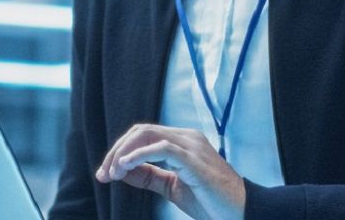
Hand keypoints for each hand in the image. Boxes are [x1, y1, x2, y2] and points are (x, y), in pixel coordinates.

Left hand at [94, 124, 246, 219]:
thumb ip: (149, 176)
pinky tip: (126, 167)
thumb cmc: (210, 201)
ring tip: (113, 172)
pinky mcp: (195, 160)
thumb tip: (122, 170)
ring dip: (124, 153)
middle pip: (141, 131)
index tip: (105, 174)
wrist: (240, 213)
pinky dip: (139, 155)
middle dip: (117, 151)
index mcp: (182, 142)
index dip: (119, 151)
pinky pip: (163, 148)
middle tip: (104, 174)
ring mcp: (192, 146)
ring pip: (148, 135)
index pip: (142, 135)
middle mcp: (187, 138)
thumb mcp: (172, 187)